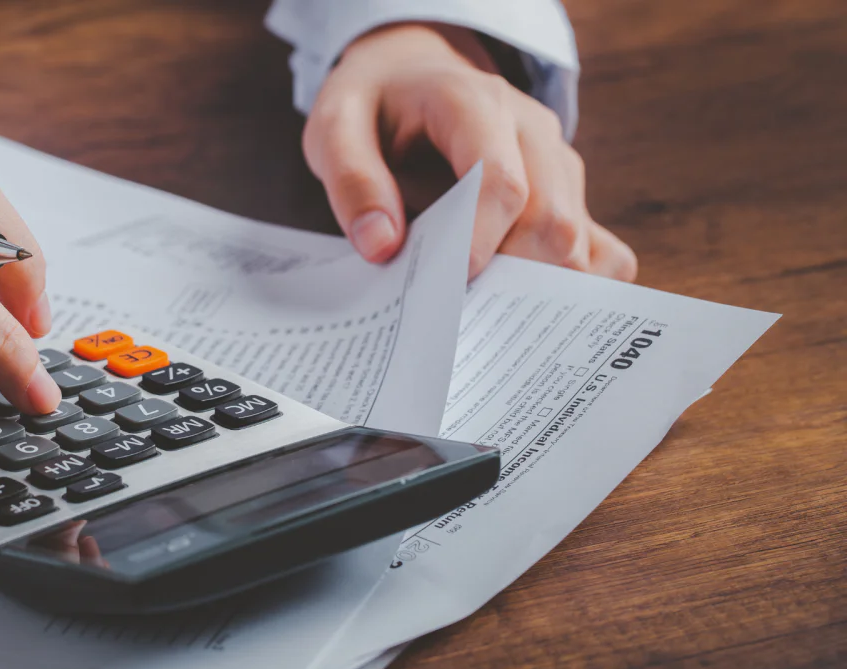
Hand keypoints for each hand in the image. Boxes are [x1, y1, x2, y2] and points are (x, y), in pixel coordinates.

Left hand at [302, 24, 636, 280]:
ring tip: (481, 317)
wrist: (410, 79)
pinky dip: (572, 289)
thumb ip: (353, 182)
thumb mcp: (335, 127)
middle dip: (508, 279)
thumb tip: (381, 246)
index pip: (500, 181)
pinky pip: (604, 252)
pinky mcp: (571, 196)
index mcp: (474, 103)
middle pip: (552, 222)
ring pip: (580, 245)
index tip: (447, 284)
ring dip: (535, 292)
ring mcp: (558, 164)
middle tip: (456, 313)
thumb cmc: (374, 109)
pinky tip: (523, 308)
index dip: (478, 241)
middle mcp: (531, 131)